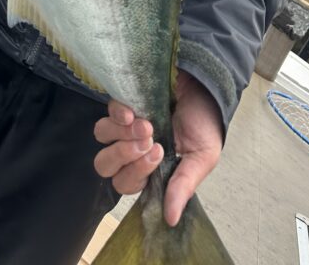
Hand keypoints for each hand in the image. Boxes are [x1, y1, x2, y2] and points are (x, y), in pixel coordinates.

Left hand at [93, 70, 223, 225]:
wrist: (206, 88)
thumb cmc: (204, 126)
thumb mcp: (201, 158)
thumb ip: (183, 186)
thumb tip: (170, 220)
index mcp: (148, 169)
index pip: (125, 182)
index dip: (135, 173)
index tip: (159, 154)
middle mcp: (130, 148)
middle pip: (104, 163)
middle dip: (123, 155)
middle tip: (149, 141)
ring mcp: (123, 124)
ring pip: (102, 136)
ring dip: (122, 134)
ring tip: (146, 125)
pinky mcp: (123, 101)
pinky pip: (108, 111)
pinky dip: (118, 114)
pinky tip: (133, 113)